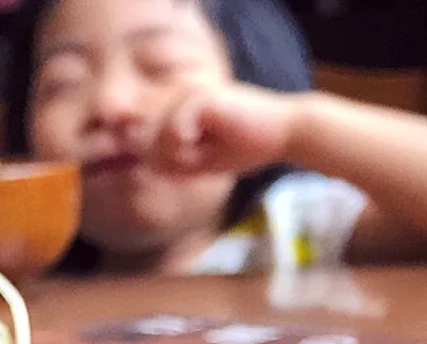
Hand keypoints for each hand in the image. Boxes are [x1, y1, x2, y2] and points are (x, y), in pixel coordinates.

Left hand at [154, 83, 304, 175]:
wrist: (283, 134)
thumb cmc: (245, 148)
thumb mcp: (199, 163)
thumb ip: (169, 162)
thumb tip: (143, 161)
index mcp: (179, 111)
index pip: (147, 144)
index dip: (163, 163)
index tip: (190, 166)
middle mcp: (180, 98)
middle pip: (147, 142)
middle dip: (168, 162)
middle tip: (199, 161)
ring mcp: (190, 95)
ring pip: (156, 137)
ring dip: (177, 156)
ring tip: (207, 152)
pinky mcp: (202, 98)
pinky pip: (174, 128)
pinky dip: (185, 144)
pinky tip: (208, 142)